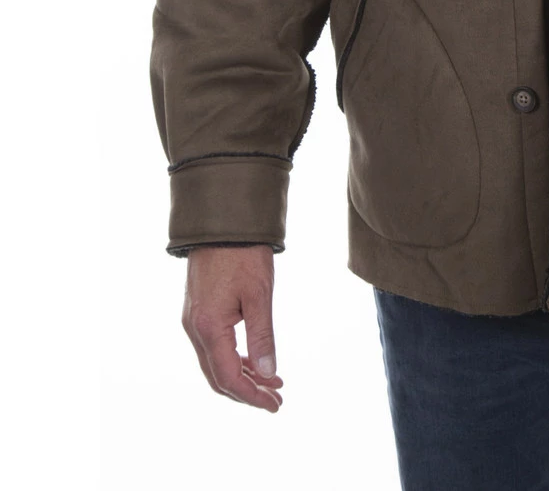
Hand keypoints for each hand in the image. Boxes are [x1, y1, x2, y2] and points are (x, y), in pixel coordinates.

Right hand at [182, 244, 284, 410]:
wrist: (221, 221)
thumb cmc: (243, 254)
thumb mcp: (259, 295)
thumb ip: (262, 336)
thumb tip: (268, 373)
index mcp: (208, 327)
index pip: (228, 377)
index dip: (251, 396)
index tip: (275, 404)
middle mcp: (195, 328)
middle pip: (218, 376)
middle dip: (247, 391)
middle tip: (276, 399)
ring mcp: (193, 320)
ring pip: (215, 363)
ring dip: (242, 376)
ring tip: (271, 382)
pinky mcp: (198, 311)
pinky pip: (213, 346)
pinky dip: (234, 358)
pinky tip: (254, 360)